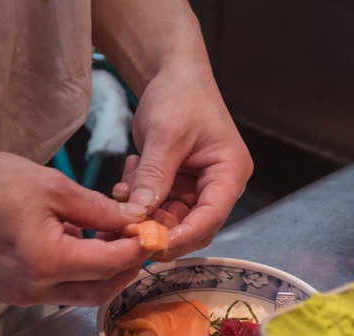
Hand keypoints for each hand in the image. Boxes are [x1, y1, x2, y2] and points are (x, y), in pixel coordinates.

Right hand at [0, 146, 151, 305]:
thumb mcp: (52, 185)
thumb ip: (99, 208)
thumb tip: (134, 218)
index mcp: (46, 261)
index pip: (110, 263)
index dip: (137, 248)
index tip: (152, 232)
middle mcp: (34, 289)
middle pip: (100, 289)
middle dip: (125, 267)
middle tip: (137, 239)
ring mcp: (20, 296)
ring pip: (80, 294)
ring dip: (102, 272)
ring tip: (110, 237)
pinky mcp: (11, 293)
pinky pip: (58, 290)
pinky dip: (77, 272)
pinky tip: (78, 242)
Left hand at [112, 62, 253, 260]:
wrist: (171, 74)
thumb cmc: (179, 95)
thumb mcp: (165, 135)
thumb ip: (154, 176)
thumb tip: (140, 214)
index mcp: (230, 171)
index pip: (213, 215)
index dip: (185, 234)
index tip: (154, 243)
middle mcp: (219, 185)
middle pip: (195, 226)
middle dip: (161, 229)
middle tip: (128, 231)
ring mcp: (198, 188)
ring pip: (173, 221)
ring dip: (146, 215)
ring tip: (123, 193)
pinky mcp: (179, 187)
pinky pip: (159, 207)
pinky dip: (140, 202)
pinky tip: (127, 182)